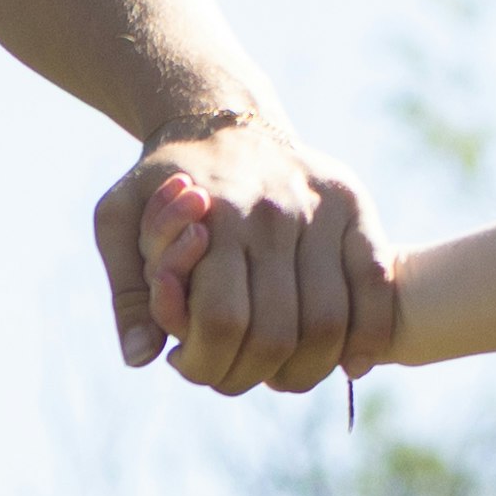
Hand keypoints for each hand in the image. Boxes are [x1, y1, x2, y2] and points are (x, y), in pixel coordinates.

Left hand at [99, 113, 397, 394]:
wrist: (220, 120)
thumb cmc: (163, 184)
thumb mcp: (120, 220)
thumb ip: (129, 292)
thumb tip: (142, 358)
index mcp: (215, 216)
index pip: (221, 319)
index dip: (206, 362)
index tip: (187, 364)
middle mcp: (272, 213)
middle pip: (276, 332)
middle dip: (250, 374)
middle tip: (232, 374)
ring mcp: (319, 210)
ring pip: (328, 320)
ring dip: (306, 371)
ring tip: (280, 376)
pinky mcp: (355, 207)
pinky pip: (376, 285)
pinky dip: (369, 337)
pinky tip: (350, 366)